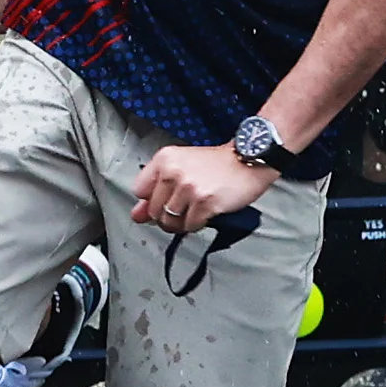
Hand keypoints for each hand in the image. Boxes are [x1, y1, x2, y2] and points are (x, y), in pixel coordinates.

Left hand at [130, 142, 275, 234]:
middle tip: (185, 207)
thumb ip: (155, 190)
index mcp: (164, 159)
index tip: (165, 199)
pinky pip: (189, 226)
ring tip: (195, 210)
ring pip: (169, 222)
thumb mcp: (182, 167)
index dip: (152, 200)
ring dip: (182, 222)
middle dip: (167, 216)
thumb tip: (137, 215)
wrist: (249, 160)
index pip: (139, 191)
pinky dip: (197, 224)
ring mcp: (188, 188)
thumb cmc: (217, 164)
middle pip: (154, 211)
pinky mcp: (204, 203)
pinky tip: (206, 212)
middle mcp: (173, 172)